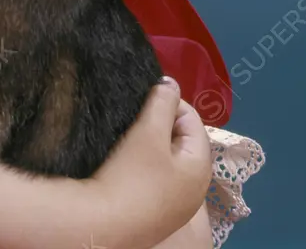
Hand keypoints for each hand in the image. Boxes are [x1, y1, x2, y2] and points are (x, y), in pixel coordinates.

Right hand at [92, 77, 211, 247]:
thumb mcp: (148, 130)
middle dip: (160, 123)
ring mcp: (178, 206)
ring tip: (129, 137)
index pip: (192, 119)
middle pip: (182, 141)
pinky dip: (147, 165)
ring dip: (152, 144)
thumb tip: (171, 82)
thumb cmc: (131, 174)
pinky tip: (127, 163)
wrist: (104, 224)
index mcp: (201, 166)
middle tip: (135, 118)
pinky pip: (159, 178)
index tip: (143, 98)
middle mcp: (197, 189)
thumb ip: (162, 102)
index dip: (168, 101)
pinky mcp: (159, 215)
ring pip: (169, 160)